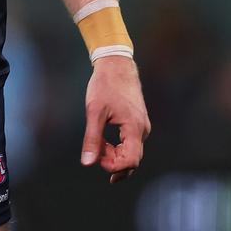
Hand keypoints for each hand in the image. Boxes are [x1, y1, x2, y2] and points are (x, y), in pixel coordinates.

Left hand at [80, 56, 149, 182]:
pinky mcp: (138, 122)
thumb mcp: (94, 112)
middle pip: (133, 160)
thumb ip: (92, 138)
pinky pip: (132, 143)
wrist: (116, 64)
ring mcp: (142, 125)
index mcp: (135, 128)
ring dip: (115, 156)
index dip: (113, 166)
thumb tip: (88, 163)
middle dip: (114, 163)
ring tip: (98, 146)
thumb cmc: (105, 85)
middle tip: (95, 154)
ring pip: (132, 152)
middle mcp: (143, 129)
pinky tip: (105, 143)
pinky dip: (119, 148)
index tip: (97, 158)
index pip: (130, 161)